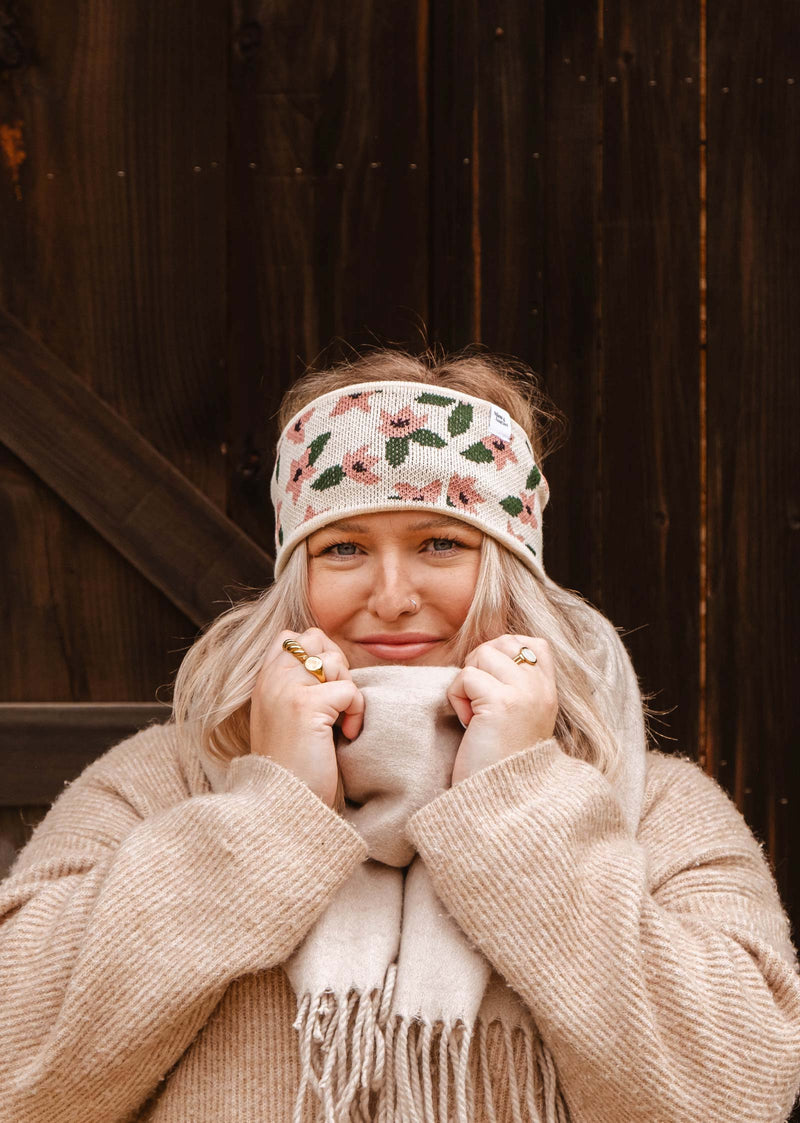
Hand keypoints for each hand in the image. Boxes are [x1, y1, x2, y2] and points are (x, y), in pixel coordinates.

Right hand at [249, 627, 364, 807]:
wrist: (284, 804)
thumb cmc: (293, 766)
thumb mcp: (285, 717)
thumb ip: (296, 686)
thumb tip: (331, 662)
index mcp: (263, 680)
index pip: (290, 636)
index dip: (316, 652)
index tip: (324, 687)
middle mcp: (270, 679)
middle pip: (315, 638)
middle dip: (335, 664)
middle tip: (336, 701)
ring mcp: (286, 689)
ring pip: (334, 660)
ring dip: (348, 689)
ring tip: (340, 721)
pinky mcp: (306, 705)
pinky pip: (349, 689)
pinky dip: (356, 712)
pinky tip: (346, 735)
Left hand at [447, 636, 557, 785]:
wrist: (499, 802)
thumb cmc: (497, 761)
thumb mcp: (517, 717)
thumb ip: (513, 685)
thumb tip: (486, 652)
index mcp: (548, 692)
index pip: (534, 643)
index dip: (504, 651)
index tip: (491, 685)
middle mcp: (541, 689)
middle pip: (502, 642)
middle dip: (479, 665)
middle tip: (479, 702)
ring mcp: (525, 693)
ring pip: (482, 654)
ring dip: (466, 683)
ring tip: (475, 716)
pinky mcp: (501, 702)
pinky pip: (465, 677)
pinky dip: (457, 698)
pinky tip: (469, 725)